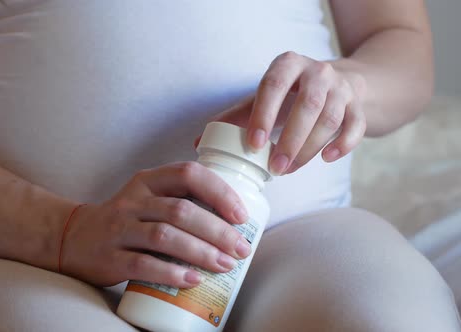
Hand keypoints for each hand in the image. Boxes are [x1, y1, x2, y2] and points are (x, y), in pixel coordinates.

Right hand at [59, 162, 251, 287]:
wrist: (73, 237)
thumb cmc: (124, 220)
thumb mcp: (147, 198)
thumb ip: (180, 200)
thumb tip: (232, 223)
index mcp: (147, 181)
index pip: (188, 174)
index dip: (219, 192)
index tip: (241, 215)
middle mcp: (133, 201)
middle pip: (181, 210)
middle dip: (217, 230)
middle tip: (241, 249)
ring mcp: (119, 229)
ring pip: (165, 236)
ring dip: (200, 252)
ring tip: (225, 265)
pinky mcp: (110, 257)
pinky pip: (144, 264)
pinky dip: (172, 273)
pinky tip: (193, 280)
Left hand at [212, 51, 366, 174]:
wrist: (337, 84)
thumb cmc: (290, 95)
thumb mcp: (263, 99)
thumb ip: (235, 118)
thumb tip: (198, 143)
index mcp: (287, 65)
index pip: (273, 86)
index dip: (263, 115)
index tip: (254, 145)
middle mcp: (317, 71)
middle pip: (307, 105)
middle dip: (290, 140)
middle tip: (275, 169)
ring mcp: (342, 87)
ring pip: (330, 119)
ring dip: (309, 149)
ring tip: (290, 170)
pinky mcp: (358, 105)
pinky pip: (355, 126)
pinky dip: (343, 144)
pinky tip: (326, 159)